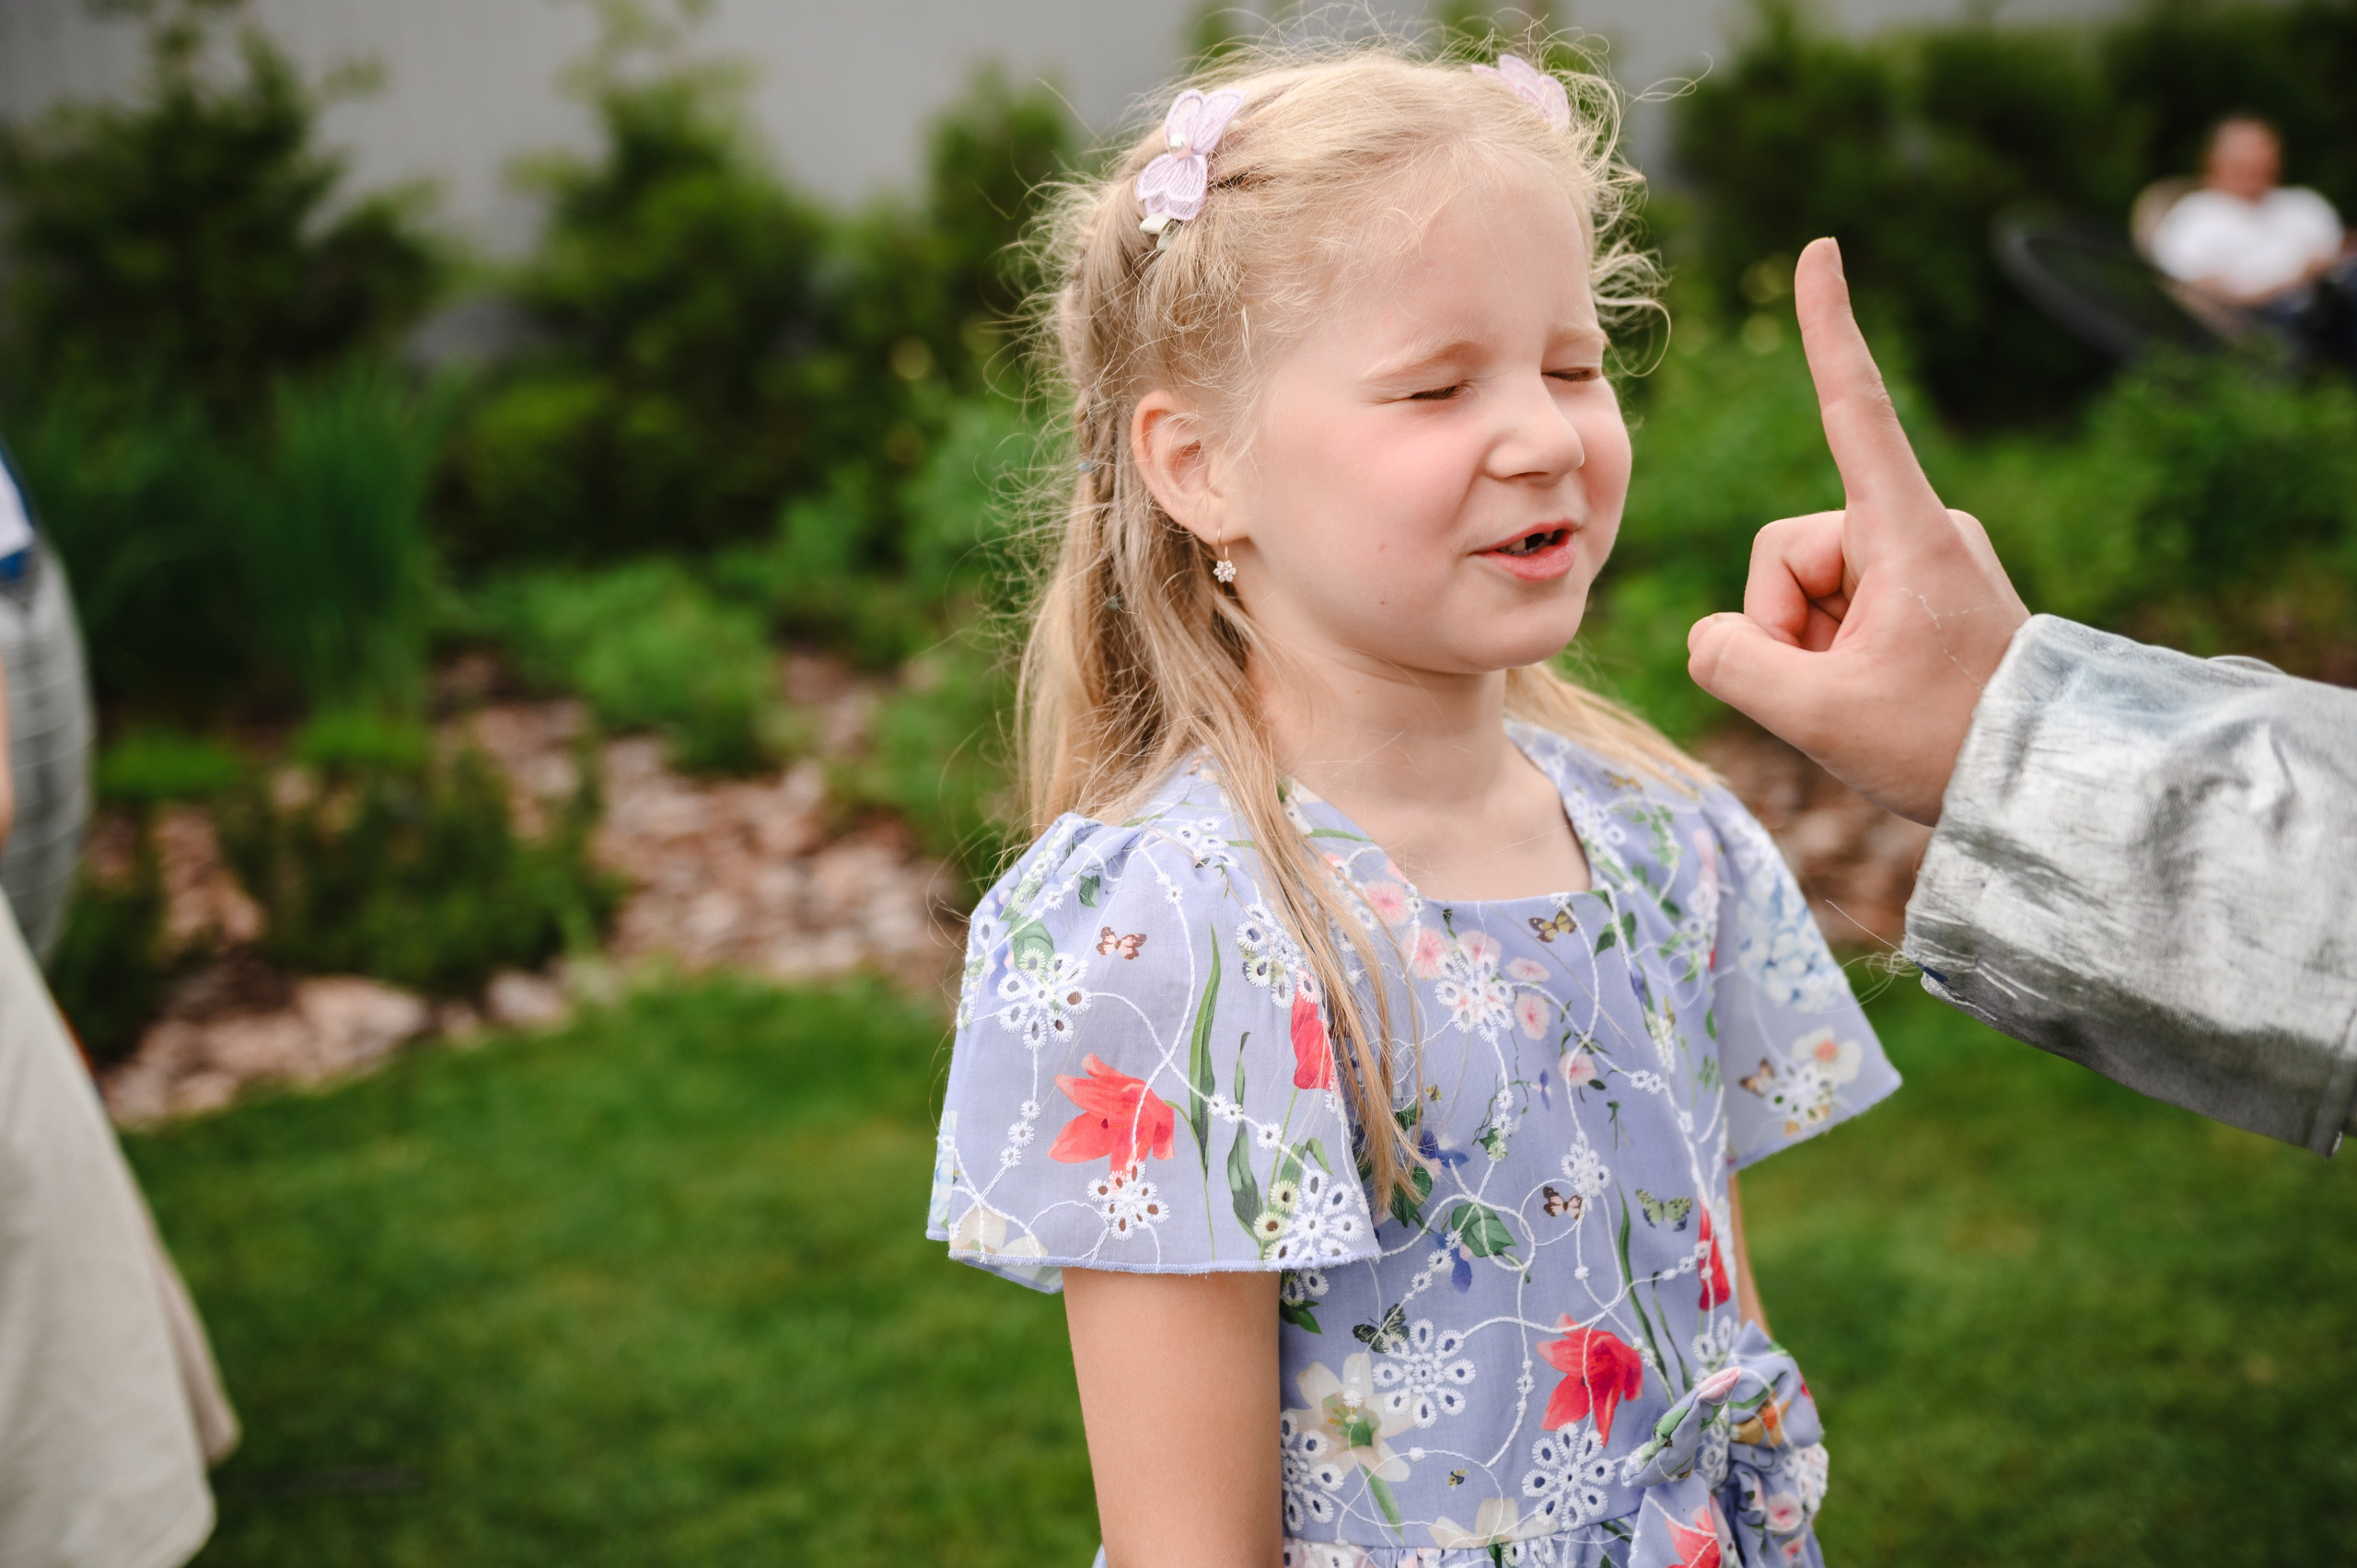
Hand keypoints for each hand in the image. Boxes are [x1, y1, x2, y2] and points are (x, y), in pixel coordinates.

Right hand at [1686, 239, 2028, 824]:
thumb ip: (1733, 664)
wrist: (2042, 781)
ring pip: (1805, 585)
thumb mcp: (1819, 716)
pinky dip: (1831, 651)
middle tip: (1830, 692)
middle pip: (1787, 551)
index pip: (1855, 410)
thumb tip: (1709, 637)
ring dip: (1806, 644)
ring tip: (1862, 700)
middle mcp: (1918, 528)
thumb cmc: (1944, 742)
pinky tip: (1873, 695)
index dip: (1830, 329)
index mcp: (1905, 532)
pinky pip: (1837, 606)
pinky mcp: (1925, 590)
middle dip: (1782, 623)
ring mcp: (1923, 559)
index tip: (1822, 251)